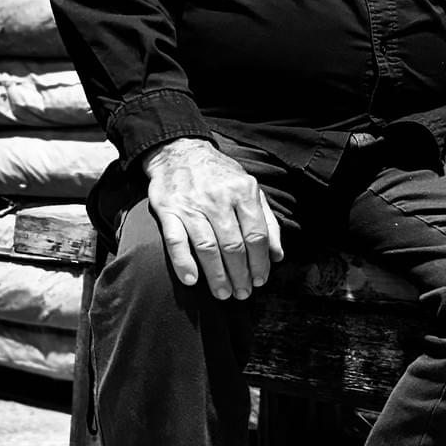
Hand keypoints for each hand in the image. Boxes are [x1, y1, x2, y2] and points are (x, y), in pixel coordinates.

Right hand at [142, 139, 283, 299]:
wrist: (180, 151)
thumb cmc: (219, 176)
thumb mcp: (250, 190)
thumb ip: (267, 222)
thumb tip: (278, 255)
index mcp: (243, 192)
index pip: (256, 235)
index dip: (260, 262)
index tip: (260, 280)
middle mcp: (218, 198)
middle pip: (233, 245)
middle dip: (240, 275)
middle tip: (243, 293)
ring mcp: (191, 204)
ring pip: (207, 247)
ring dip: (217, 275)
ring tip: (223, 294)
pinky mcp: (168, 210)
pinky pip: (176, 241)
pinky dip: (183, 263)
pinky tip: (192, 280)